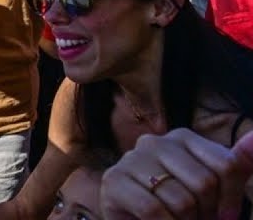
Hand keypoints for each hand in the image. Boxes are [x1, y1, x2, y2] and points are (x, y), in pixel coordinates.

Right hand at [100, 128, 252, 219]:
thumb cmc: (177, 206)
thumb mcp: (213, 186)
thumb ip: (237, 163)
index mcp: (182, 138)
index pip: (227, 165)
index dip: (232, 199)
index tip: (225, 217)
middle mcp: (154, 142)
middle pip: (204, 183)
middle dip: (206, 213)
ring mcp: (131, 159)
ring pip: (181, 200)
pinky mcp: (114, 181)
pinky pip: (154, 210)